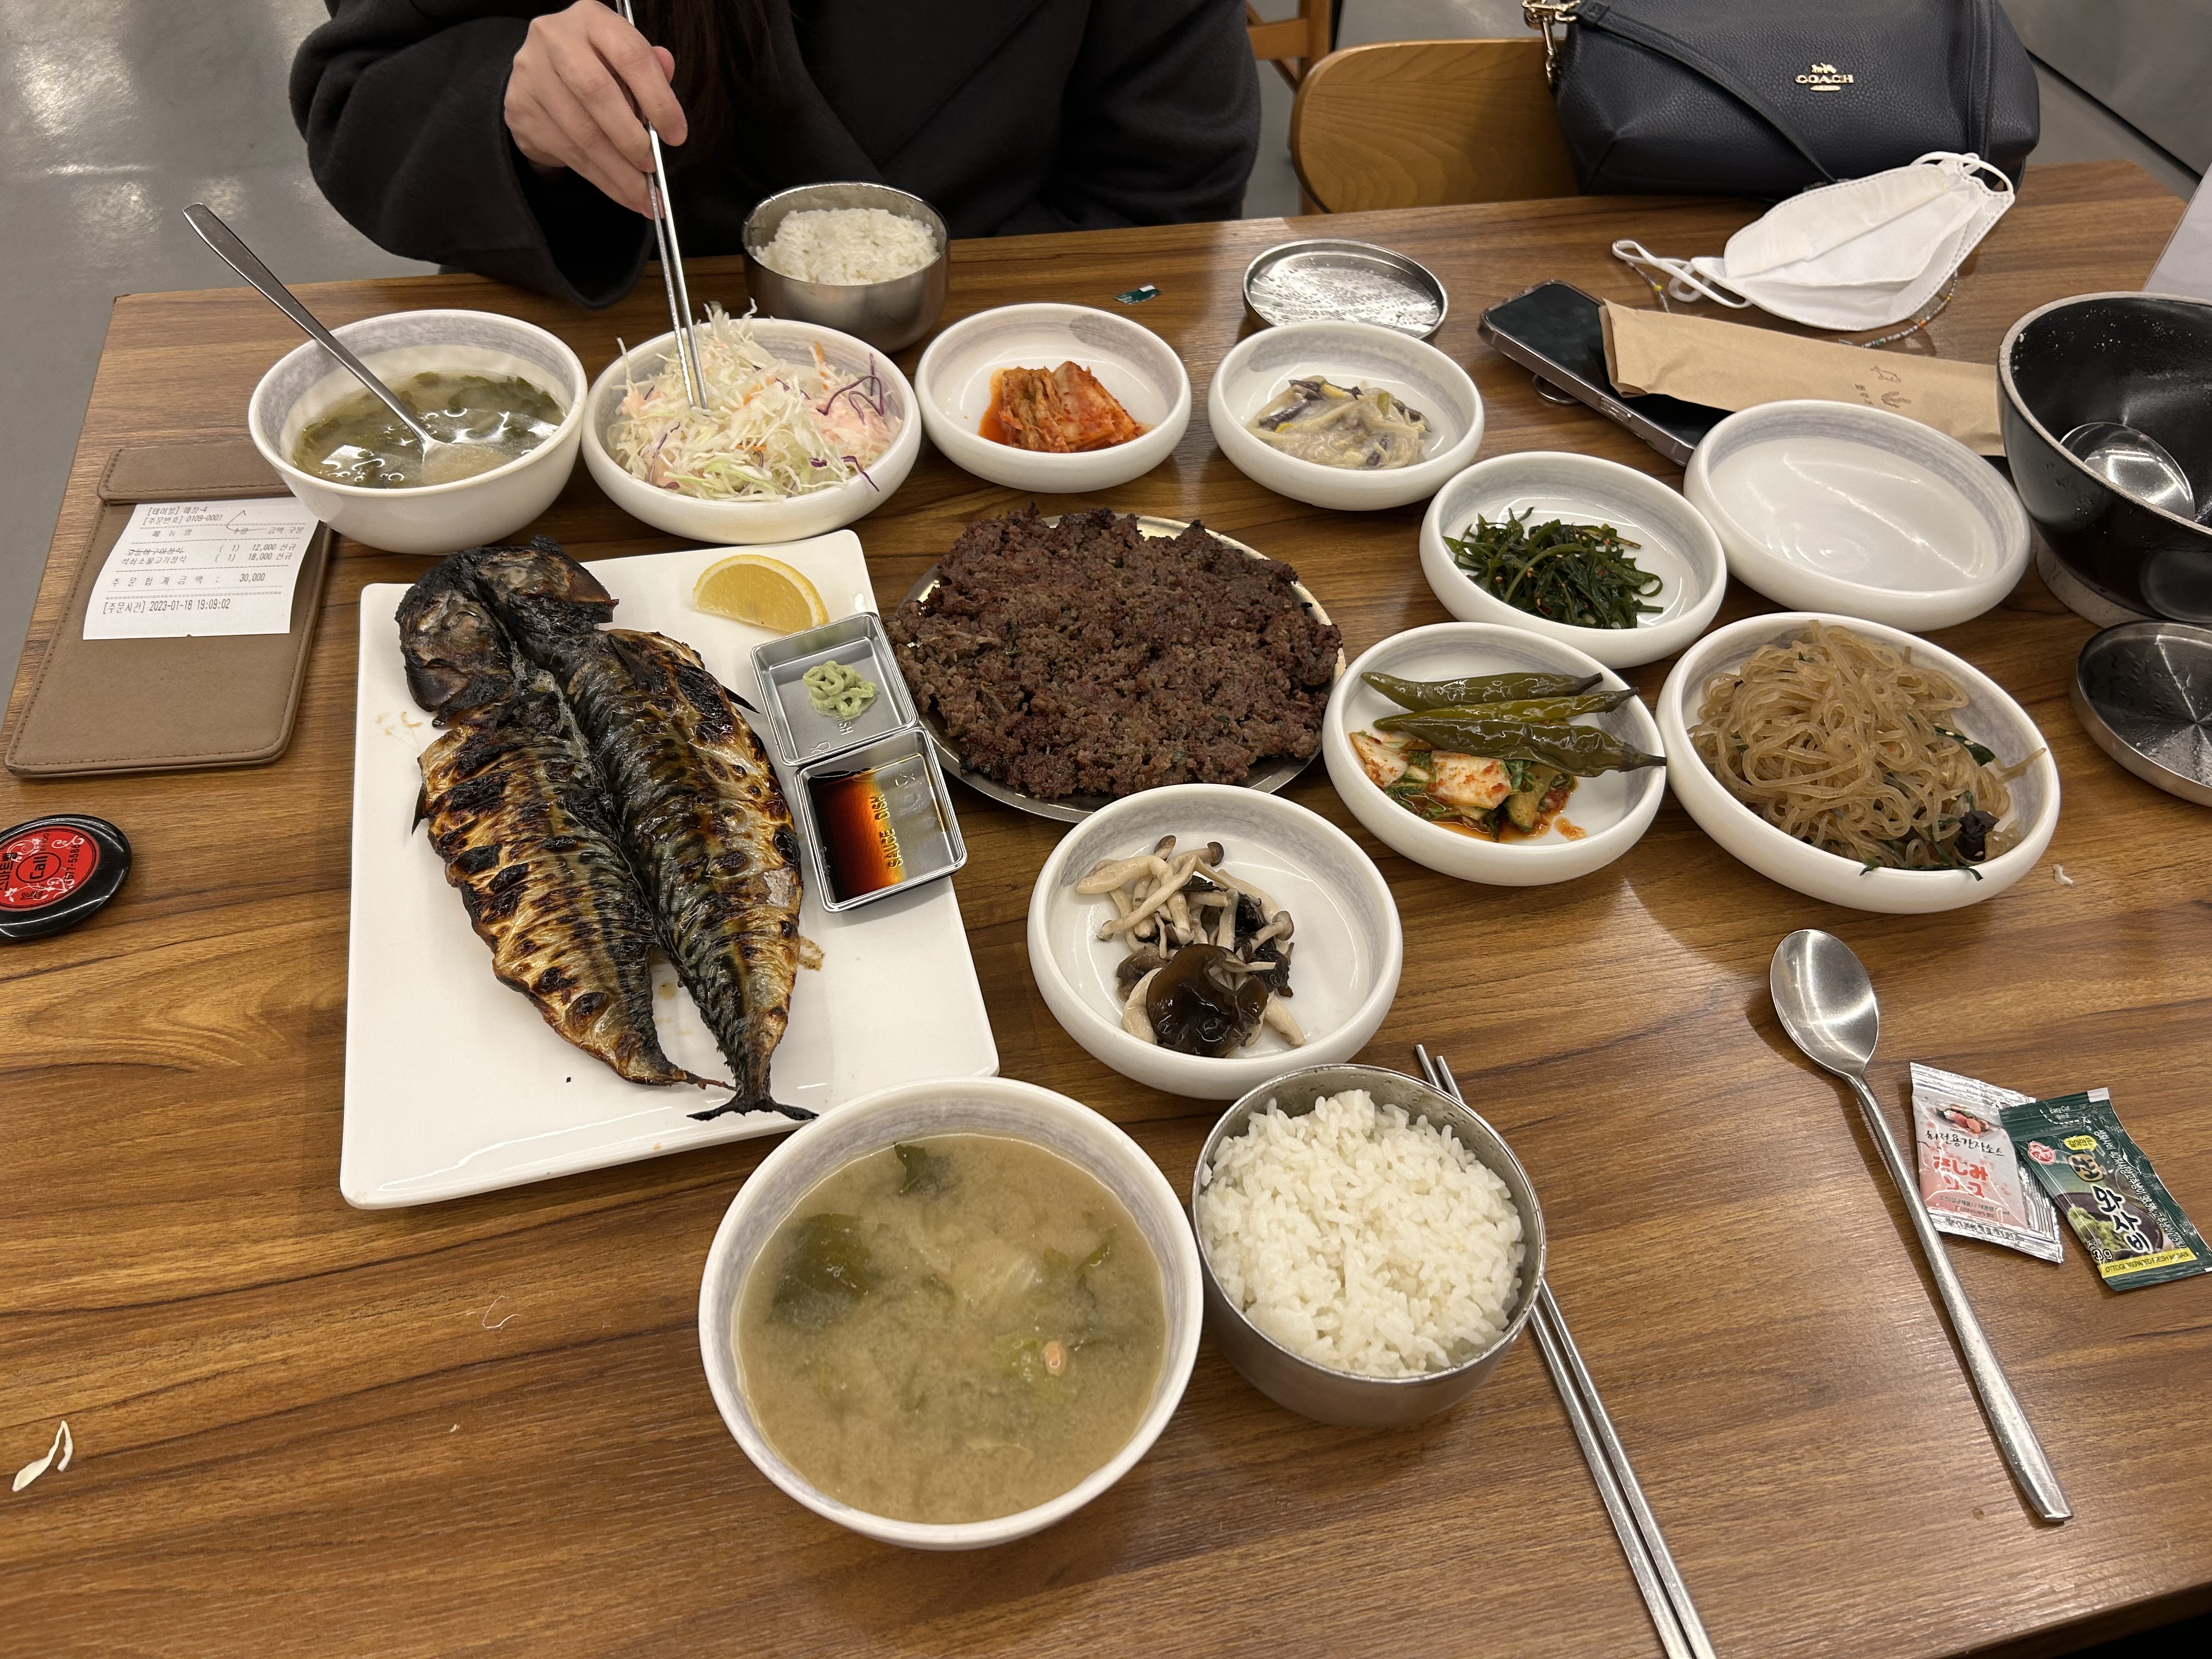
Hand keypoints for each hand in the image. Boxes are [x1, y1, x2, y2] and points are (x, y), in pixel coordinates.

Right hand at [505, 1, 686, 215]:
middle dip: (631, 138)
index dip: (658, 99)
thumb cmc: (594, 65)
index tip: (675, 135)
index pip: (629, 55)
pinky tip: (622, 193)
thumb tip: (668, 69)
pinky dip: (601, 179)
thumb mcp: (622, 57)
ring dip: (618, 171)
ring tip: (644, 195)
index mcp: (591, 19)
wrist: (539, 73)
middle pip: (597, 92)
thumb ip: (648, 67)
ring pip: (581, 132)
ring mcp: (532, 74)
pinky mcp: (521, 109)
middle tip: (653, 165)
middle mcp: (554, 39)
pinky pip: (568, 153)